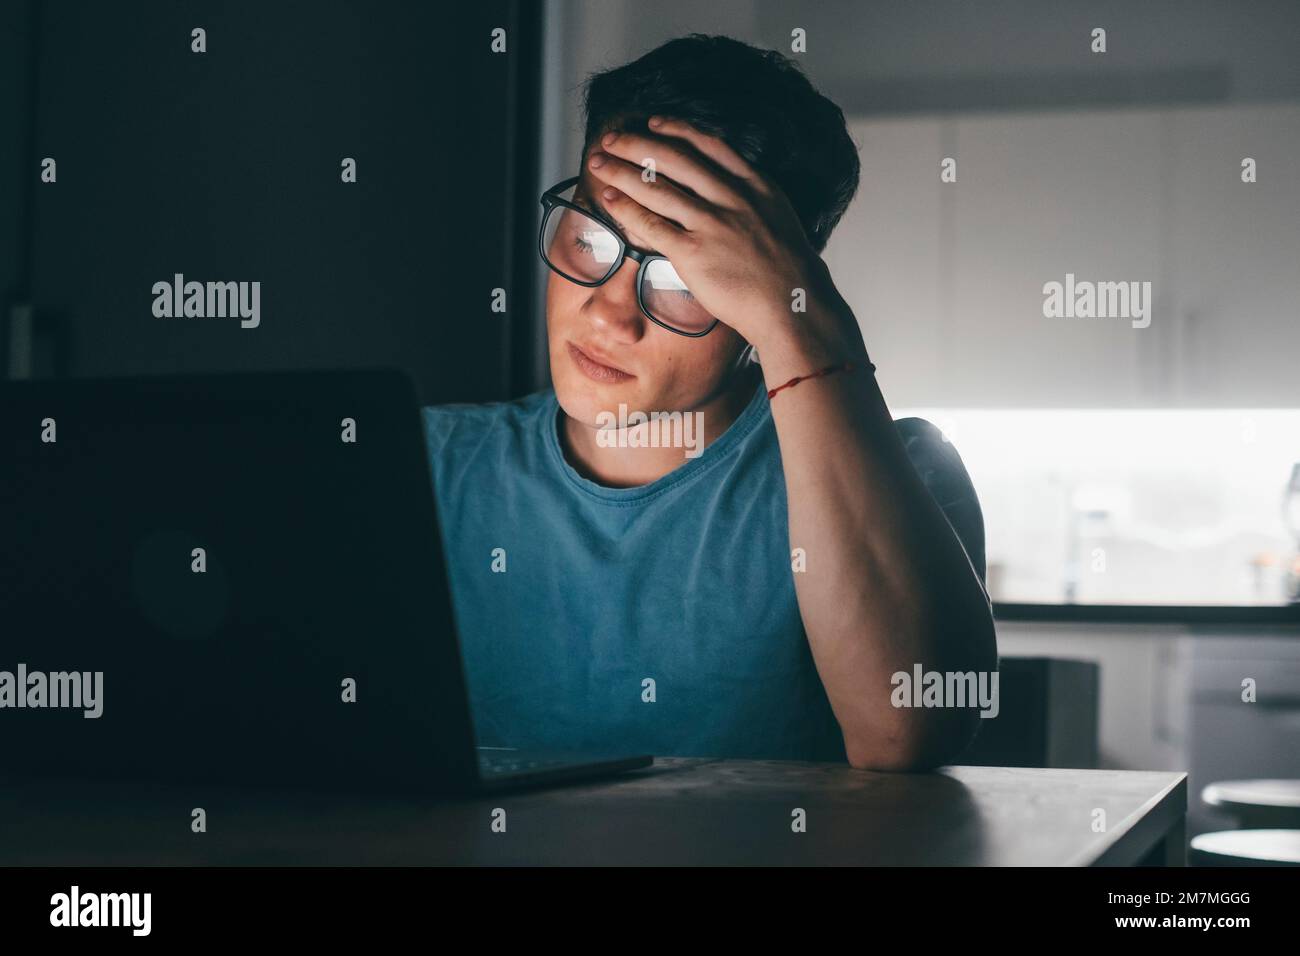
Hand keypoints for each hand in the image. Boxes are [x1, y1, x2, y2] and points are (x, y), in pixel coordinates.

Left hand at [586, 116, 859, 357]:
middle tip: (612, 137)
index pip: (708, 145)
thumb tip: (727, 193)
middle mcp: (731, 197)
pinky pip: (651, 224)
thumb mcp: (779, 218)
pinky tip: (609, 199)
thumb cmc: (788, 272)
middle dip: (637, 144)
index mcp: (755, 185)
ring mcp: (711, 224)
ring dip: (621, 170)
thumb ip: (752, 200)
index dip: (676, 130)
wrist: (793, 304)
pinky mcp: (693, 252)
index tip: (654, 123)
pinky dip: (626, 208)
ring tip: (599, 163)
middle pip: (674, 158)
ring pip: (656, 186)